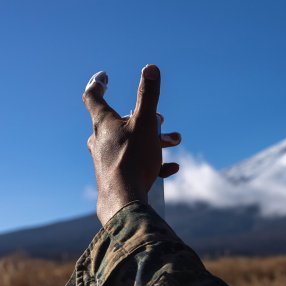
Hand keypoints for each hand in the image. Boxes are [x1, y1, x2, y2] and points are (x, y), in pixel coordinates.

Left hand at [83, 65, 181, 224]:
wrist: (124, 200)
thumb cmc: (133, 159)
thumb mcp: (146, 124)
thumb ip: (148, 96)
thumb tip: (151, 68)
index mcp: (103, 123)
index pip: (93, 96)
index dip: (98, 84)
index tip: (104, 77)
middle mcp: (100, 139)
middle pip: (120, 122)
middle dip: (144, 118)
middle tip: (160, 118)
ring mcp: (107, 158)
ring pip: (131, 142)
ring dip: (154, 140)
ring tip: (174, 142)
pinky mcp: (116, 175)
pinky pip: (135, 164)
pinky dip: (154, 162)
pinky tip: (172, 168)